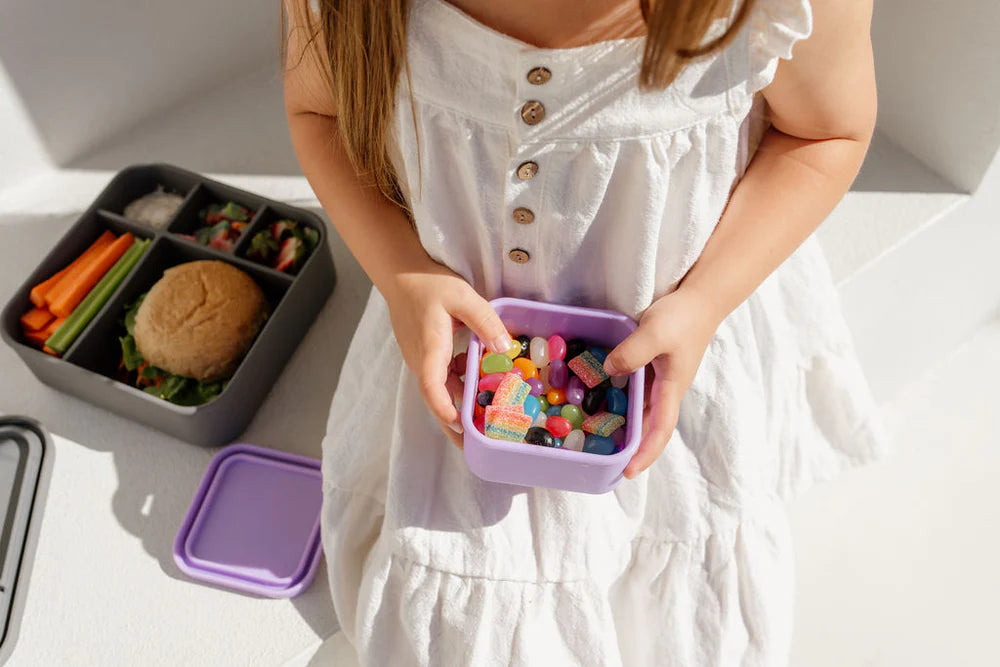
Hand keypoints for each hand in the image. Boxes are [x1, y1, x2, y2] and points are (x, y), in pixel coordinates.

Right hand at [384, 264, 511, 446]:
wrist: (402, 277)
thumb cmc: (431, 285)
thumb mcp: (462, 297)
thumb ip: (485, 322)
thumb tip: (504, 348)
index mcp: (430, 350)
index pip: (432, 388)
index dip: (445, 409)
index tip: (461, 425)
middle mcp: (423, 362)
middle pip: (438, 401)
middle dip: (456, 426)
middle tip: (477, 449)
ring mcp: (423, 362)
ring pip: (441, 393)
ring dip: (459, 409)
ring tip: (483, 426)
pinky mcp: (427, 358)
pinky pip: (442, 381)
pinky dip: (459, 390)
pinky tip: (479, 388)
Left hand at [602, 287, 719, 478]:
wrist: (700, 298)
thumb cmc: (682, 317)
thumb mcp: (655, 332)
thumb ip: (632, 353)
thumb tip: (609, 372)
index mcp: (671, 388)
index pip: (660, 430)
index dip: (645, 453)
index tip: (628, 472)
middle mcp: (666, 390)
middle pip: (648, 426)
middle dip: (630, 446)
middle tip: (602, 460)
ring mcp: (660, 379)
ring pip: (640, 409)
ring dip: (623, 424)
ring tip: (594, 435)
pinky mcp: (652, 366)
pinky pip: (634, 390)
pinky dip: (618, 398)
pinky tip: (597, 397)